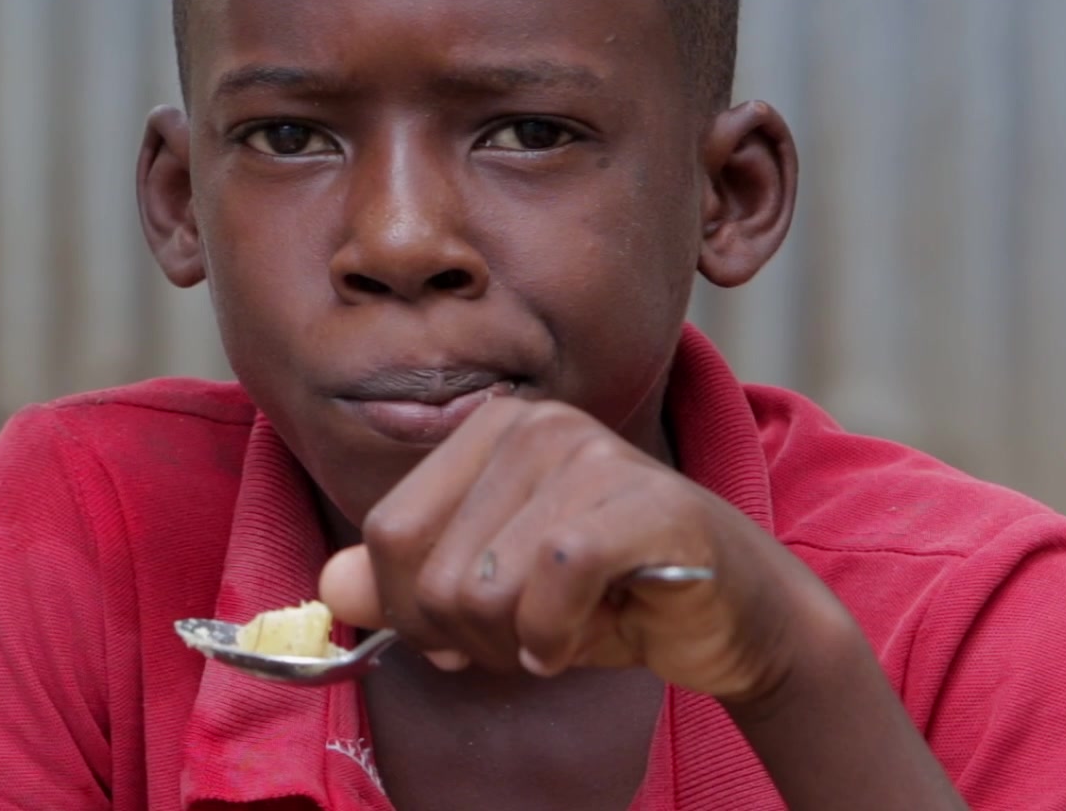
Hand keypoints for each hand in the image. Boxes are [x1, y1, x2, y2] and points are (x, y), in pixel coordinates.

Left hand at [318, 397, 848, 701]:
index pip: (387, 533)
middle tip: (519, 637)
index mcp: (485, 432)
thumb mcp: (487, 591)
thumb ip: (404, 582)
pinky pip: (554, 579)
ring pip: (486, 583)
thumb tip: (331, 587)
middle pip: (429, 568)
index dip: (407, 607)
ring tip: (557, 632)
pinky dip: (555, 636)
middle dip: (463, 635)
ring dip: (515, 642)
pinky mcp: (645, 500)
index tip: (453, 634)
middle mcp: (534, 424)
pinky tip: (580, 639)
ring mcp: (592, 454)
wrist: (734, 615)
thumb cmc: (606, 596)